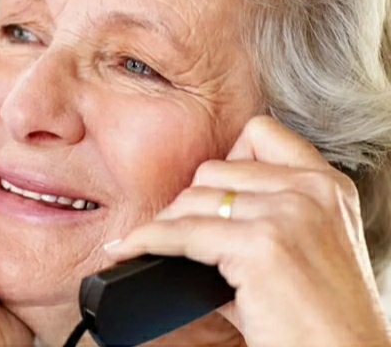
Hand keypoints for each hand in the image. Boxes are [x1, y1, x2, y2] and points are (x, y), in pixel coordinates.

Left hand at [105, 116, 390, 346]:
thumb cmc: (322, 320)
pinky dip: (146, 241)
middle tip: (174, 234)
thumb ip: (260, 221)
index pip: (260, 134)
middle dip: (186, 204)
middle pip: (213, 170)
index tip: (205, 193)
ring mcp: (288, 214)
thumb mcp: (305, 253)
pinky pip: (181, 234)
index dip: (226, 160)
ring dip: (164, 225)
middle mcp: (312, 190)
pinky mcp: (262, 246)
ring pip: (193, 200)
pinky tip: (127, 250)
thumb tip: (193, 223)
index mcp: (328, 186)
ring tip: (148, 245)